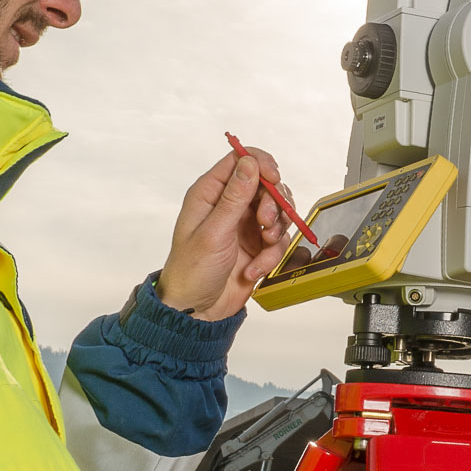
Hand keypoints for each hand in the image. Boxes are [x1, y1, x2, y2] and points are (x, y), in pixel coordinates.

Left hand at [159, 146, 296, 319]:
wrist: (198, 309)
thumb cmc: (192, 271)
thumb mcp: (214, 232)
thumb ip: (234, 196)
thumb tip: (250, 162)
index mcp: (210, 193)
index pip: (240, 160)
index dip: (261, 164)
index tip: (274, 179)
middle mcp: (229, 204)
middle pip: (266, 185)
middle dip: (273, 204)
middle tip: (267, 223)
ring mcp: (245, 224)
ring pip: (277, 211)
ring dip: (276, 231)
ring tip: (263, 247)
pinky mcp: (257, 244)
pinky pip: (278, 239)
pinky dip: (272, 254)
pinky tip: (255, 269)